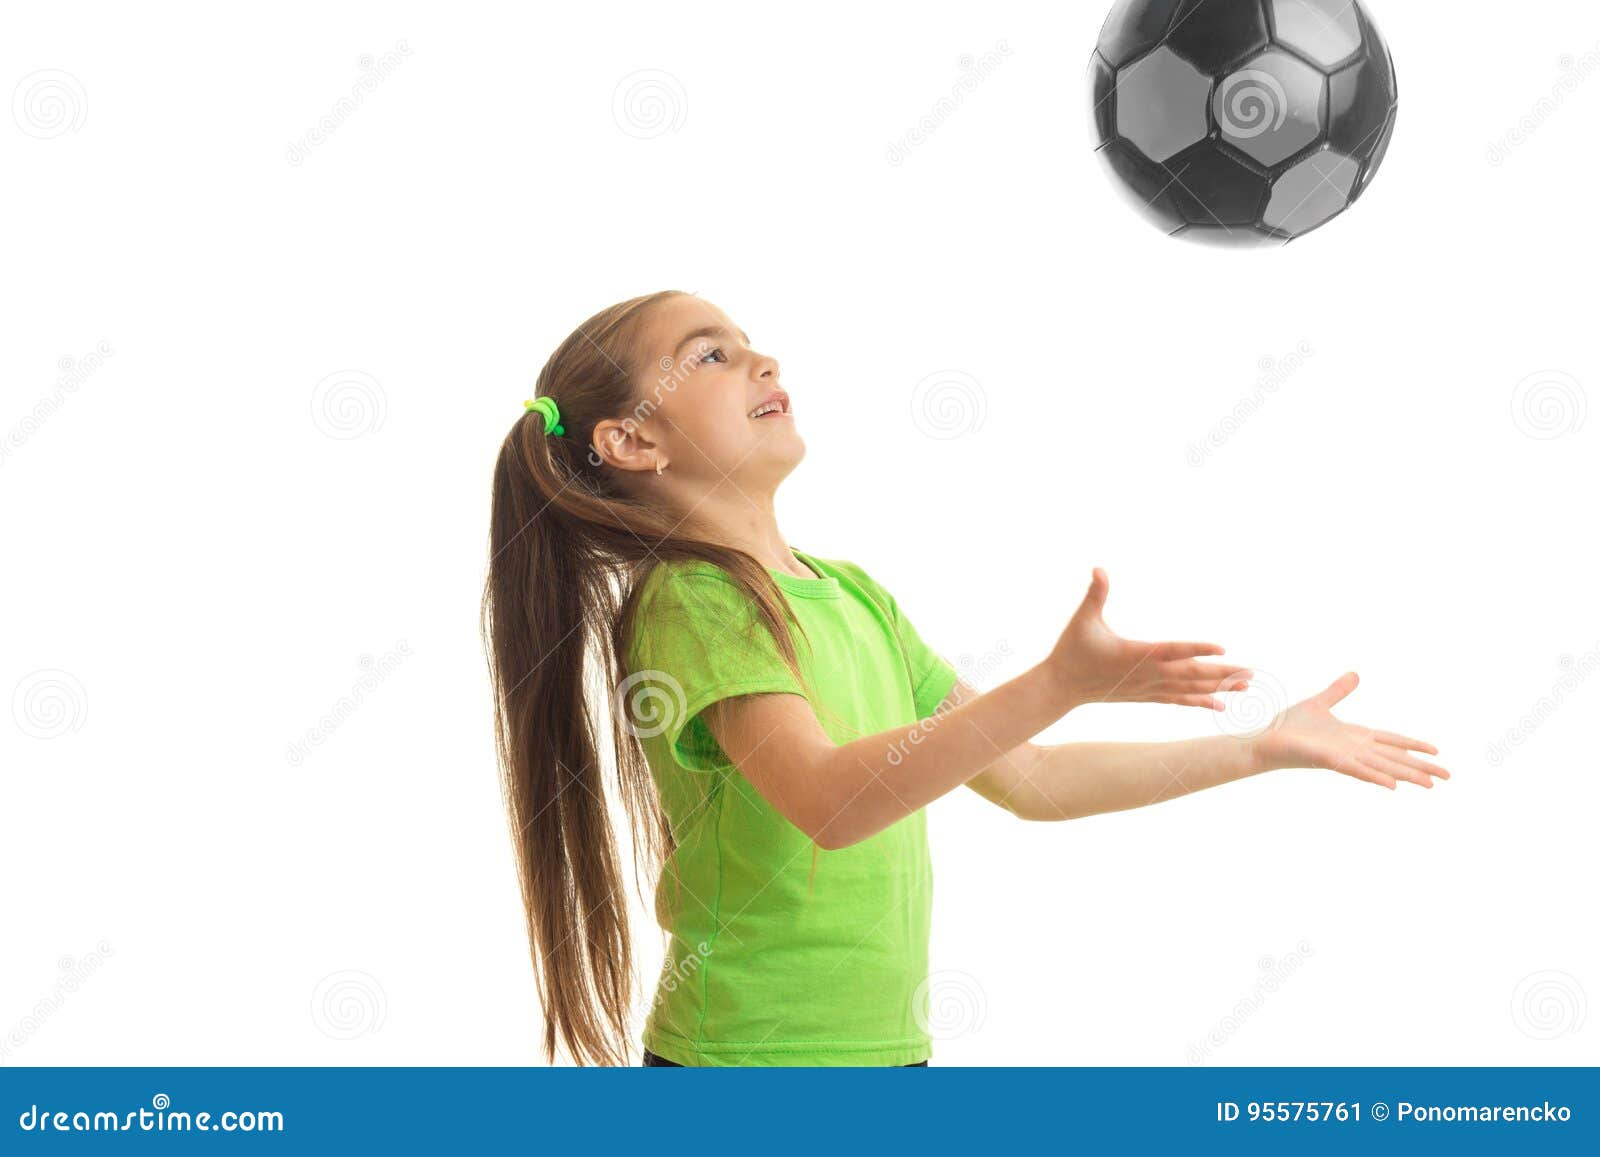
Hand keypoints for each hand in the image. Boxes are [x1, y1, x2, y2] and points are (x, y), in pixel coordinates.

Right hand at [1046, 568, 1250, 711]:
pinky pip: (1180, 700)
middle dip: (1222, 674)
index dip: (1198, 649)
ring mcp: (1149, 688)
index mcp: (1136, 655)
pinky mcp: (1147, 695)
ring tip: (1246, 685)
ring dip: (1219, 687)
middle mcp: (1148, 674)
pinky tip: (1222, 706)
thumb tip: (1098, 568)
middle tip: (1251, 672)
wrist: (1061, 687)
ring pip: (1191, 689)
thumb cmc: (1072, 650)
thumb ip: (1095, 594)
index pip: (1173, 650)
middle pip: (1192, 674)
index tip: (1223, 648)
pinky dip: (1202, 702)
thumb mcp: (1081, 619)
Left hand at [1250, 671, 1448, 789]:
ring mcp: (1343, 757)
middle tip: (1448, 777)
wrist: (1265, 739)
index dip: (1413, 746)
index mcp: (1355, 736)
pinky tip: (1393, 786)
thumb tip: (1355, 674)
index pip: (1391, 741)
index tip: (1437, 752)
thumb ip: (1338, 691)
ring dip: (1406, 774)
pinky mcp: (1329, 761)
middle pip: (1394, 758)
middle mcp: (1354, 749)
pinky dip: (1375, 776)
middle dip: (1421, 767)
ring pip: (1382, 766)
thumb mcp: (1319, 703)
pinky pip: (1356, 769)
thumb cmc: (1290, 727)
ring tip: (1431, 785)